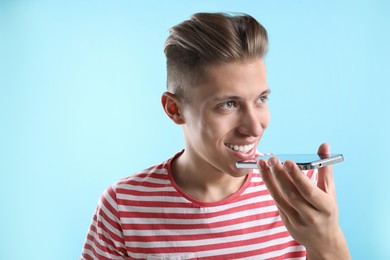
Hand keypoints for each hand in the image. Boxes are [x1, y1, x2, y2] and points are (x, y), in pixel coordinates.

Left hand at [258, 143, 349, 258]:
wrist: (323, 241)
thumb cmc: (326, 210)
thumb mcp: (330, 191)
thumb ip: (325, 168)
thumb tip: (324, 145)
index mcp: (325, 207)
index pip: (309, 191)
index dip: (298, 177)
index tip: (289, 161)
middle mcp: (311, 216)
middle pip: (292, 194)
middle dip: (280, 175)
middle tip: (272, 159)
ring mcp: (297, 221)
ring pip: (280, 198)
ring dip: (270, 180)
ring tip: (263, 163)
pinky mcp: (287, 223)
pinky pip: (277, 202)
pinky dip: (271, 188)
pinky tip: (265, 174)